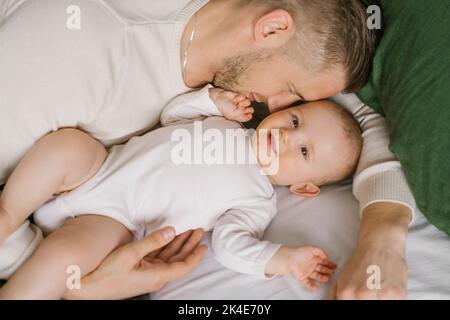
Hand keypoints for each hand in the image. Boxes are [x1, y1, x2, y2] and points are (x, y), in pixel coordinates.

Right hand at [63, 227, 207, 299]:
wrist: (88, 287)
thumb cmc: (107, 273)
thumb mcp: (131, 254)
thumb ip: (152, 241)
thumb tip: (171, 230)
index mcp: (157, 275)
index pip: (184, 266)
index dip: (195, 254)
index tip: (204, 244)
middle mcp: (156, 276)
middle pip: (179, 259)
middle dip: (190, 244)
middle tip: (198, 230)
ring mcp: (148, 273)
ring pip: (169, 257)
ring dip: (178, 243)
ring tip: (188, 230)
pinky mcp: (141, 270)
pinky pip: (158, 257)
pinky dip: (165, 246)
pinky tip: (169, 237)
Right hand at [209, 88, 253, 121]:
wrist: (219, 98)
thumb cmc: (224, 108)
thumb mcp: (233, 115)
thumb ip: (243, 117)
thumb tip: (250, 115)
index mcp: (239, 116)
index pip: (249, 117)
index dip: (248, 115)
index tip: (245, 113)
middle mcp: (241, 110)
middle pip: (251, 109)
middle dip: (246, 108)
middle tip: (240, 108)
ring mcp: (241, 103)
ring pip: (248, 102)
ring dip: (243, 102)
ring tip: (237, 103)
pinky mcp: (240, 97)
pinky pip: (245, 97)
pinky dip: (240, 97)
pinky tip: (235, 99)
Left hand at [266, 246, 335, 290]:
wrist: (289, 258)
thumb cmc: (299, 252)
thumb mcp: (311, 248)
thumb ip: (320, 251)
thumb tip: (326, 256)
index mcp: (313, 258)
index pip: (323, 261)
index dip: (329, 264)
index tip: (335, 266)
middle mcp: (310, 265)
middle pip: (321, 269)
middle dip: (327, 270)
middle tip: (333, 272)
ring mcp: (306, 271)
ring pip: (316, 276)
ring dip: (322, 277)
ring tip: (327, 278)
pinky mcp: (301, 277)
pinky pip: (307, 283)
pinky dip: (311, 286)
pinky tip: (316, 288)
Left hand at [330, 244, 407, 299]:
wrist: (379, 245)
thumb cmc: (360, 262)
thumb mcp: (341, 278)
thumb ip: (336, 295)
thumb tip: (332, 304)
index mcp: (346, 293)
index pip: (348, 307)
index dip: (353, 301)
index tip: (359, 296)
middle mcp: (361, 296)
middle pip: (363, 306)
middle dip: (366, 299)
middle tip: (369, 288)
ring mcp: (380, 296)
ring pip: (378, 305)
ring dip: (379, 298)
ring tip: (377, 287)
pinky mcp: (397, 295)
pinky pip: (393, 302)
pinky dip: (391, 297)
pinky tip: (387, 286)